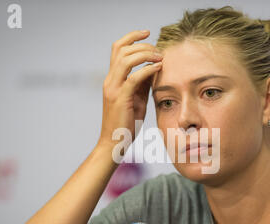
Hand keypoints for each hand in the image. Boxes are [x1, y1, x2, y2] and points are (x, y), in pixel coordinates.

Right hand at [99, 30, 162, 148]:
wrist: (114, 143)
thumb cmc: (126, 123)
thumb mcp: (137, 99)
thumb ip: (143, 83)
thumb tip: (155, 68)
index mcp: (112, 79)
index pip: (118, 49)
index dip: (132, 37)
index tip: (147, 33)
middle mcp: (110, 80)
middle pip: (121, 49)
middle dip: (142, 44)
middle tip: (159, 50)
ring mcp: (113, 88)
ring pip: (125, 59)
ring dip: (145, 54)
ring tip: (160, 57)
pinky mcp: (120, 98)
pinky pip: (134, 78)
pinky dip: (147, 70)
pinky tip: (158, 68)